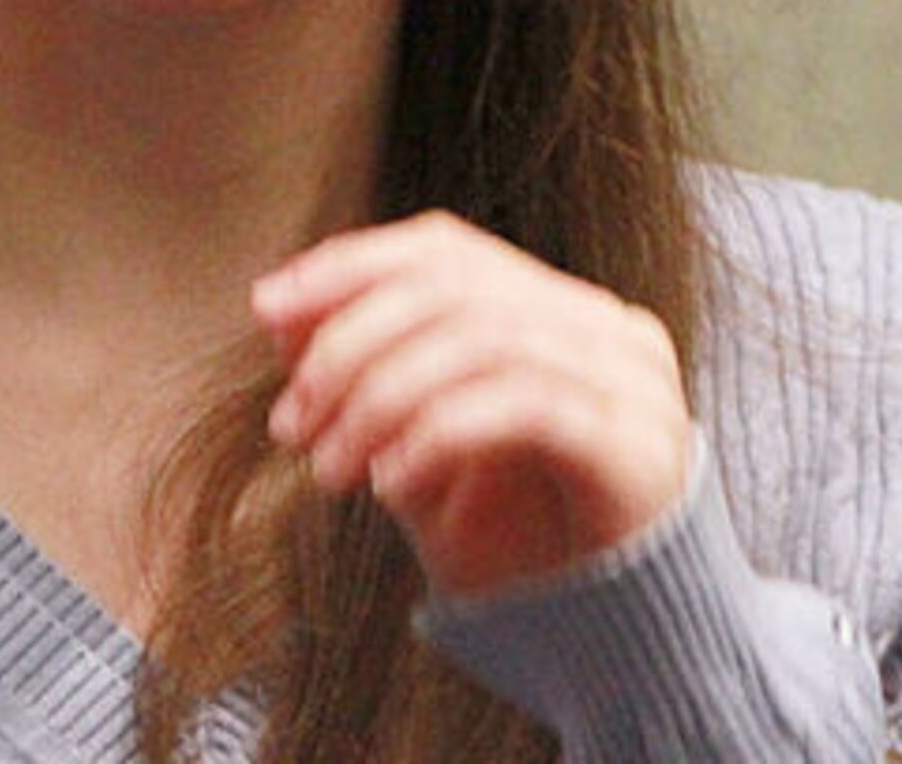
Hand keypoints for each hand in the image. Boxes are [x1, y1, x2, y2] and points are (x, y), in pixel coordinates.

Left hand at [251, 210, 692, 599]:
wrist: (613, 651)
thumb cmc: (520, 547)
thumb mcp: (419, 451)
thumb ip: (366, 377)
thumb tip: (280, 312)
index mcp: (562, 310)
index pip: (446, 250)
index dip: (350, 266)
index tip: (265, 308)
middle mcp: (607, 329)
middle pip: (455, 288)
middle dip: (350, 344)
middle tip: (290, 420)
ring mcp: (632, 383)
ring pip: (481, 342)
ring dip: (380, 400)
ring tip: (326, 468)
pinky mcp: (636, 445)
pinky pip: (520, 407)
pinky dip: (437, 435)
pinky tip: (389, 483)